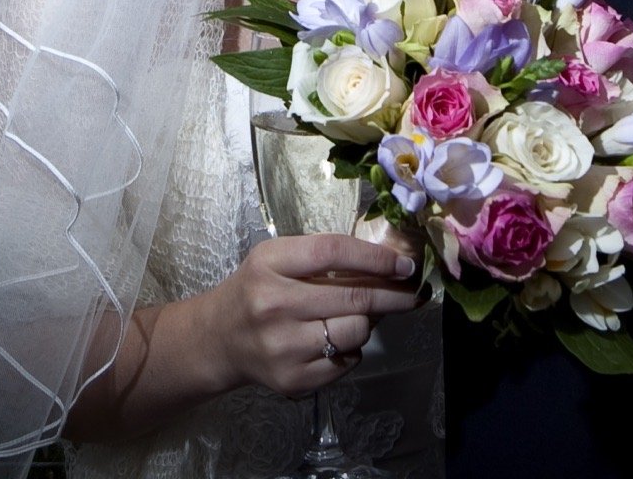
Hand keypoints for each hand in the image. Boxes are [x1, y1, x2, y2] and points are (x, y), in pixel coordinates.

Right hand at [198, 233, 420, 396]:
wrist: (220, 339)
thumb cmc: (256, 290)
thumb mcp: (276, 259)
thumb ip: (322, 257)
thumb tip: (386, 265)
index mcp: (269, 264)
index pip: (333, 253)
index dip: (376, 257)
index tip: (404, 266)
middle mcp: (273, 305)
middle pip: (354, 297)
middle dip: (393, 295)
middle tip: (412, 293)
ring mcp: (283, 347)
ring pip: (356, 332)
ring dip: (367, 324)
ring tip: (351, 317)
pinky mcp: (292, 379)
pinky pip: (347, 362)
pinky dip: (351, 350)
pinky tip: (332, 341)